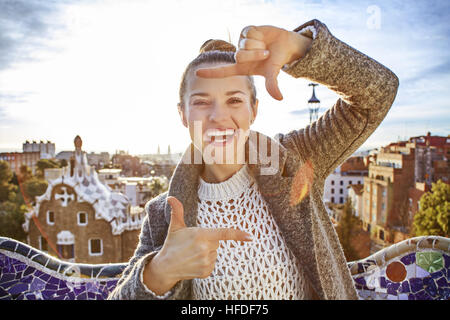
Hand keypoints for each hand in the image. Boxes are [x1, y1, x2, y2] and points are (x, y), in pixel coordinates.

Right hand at [143, 196, 251, 294]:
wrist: (165, 267)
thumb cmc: (172, 244)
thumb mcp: (175, 226)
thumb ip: (177, 211)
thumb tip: (170, 197)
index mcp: (201, 235)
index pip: (224, 233)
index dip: (238, 234)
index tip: (250, 236)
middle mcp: (206, 249)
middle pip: (216, 242)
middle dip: (208, 241)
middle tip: (193, 244)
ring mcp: (206, 262)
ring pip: (215, 253)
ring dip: (207, 253)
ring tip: (192, 254)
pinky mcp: (206, 272)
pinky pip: (212, 264)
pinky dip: (206, 262)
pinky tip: (194, 262)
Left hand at [196, 25, 312, 100]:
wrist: (285, 45)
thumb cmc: (276, 61)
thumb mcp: (272, 73)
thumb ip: (272, 85)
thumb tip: (280, 98)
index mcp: (242, 68)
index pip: (223, 71)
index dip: (210, 73)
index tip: (197, 73)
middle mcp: (239, 56)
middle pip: (239, 56)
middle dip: (255, 54)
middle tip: (265, 53)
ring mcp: (241, 43)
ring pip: (243, 44)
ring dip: (258, 45)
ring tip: (265, 46)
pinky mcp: (245, 32)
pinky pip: (247, 33)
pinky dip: (257, 35)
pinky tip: (262, 36)